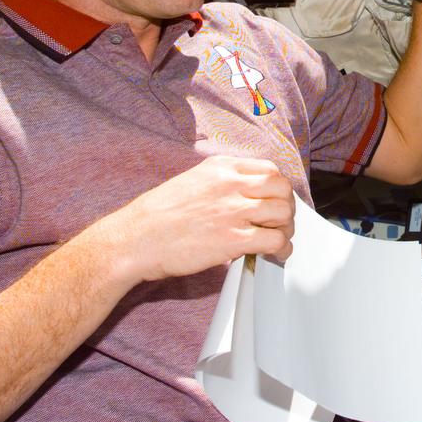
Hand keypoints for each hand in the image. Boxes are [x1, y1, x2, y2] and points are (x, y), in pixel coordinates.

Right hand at [96, 155, 294, 284]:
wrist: (134, 240)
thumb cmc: (156, 216)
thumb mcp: (191, 182)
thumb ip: (219, 183)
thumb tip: (242, 195)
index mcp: (220, 168)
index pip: (269, 169)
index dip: (278, 188)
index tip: (276, 200)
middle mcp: (231, 185)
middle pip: (281, 188)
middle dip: (287, 206)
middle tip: (281, 221)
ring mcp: (233, 211)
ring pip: (283, 212)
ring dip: (287, 227)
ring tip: (279, 237)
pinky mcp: (233, 239)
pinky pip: (275, 240)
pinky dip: (282, 248)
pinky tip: (276, 253)